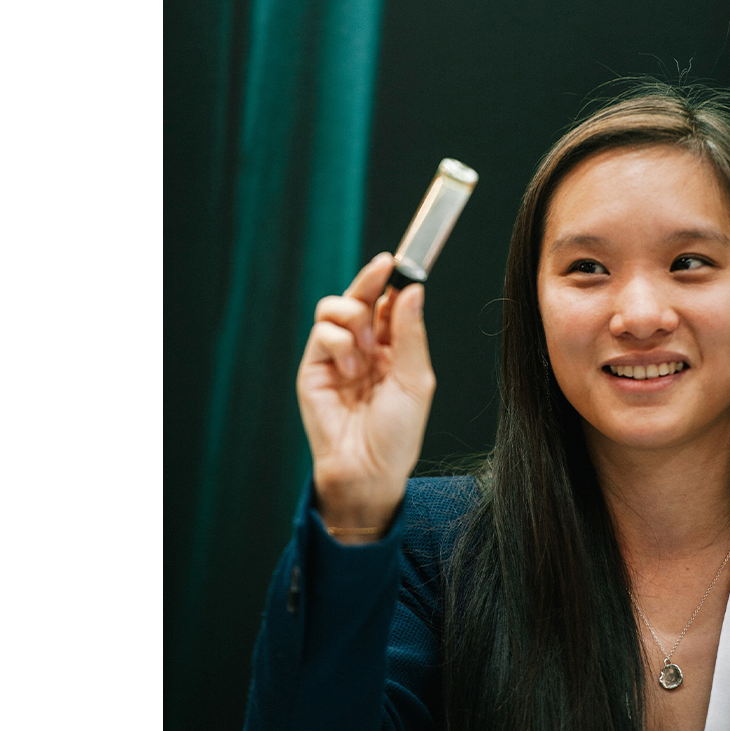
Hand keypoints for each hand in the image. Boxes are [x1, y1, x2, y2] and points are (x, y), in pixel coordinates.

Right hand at [297, 253, 433, 541]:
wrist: (367, 468)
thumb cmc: (397, 433)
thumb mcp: (416, 380)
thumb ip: (411, 334)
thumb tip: (412, 290)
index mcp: (392, 349)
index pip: (388, 304)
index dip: (391, 281)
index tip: (399, 262)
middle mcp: (363, 348)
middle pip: (359, 296)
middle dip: (369, 280)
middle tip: (384, 267)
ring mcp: (336, 355)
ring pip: (335, 307)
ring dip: (354, 318)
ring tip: (367, 350)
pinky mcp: (313, 366)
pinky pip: (321, 332)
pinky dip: (339, 344)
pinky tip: (351, 371)